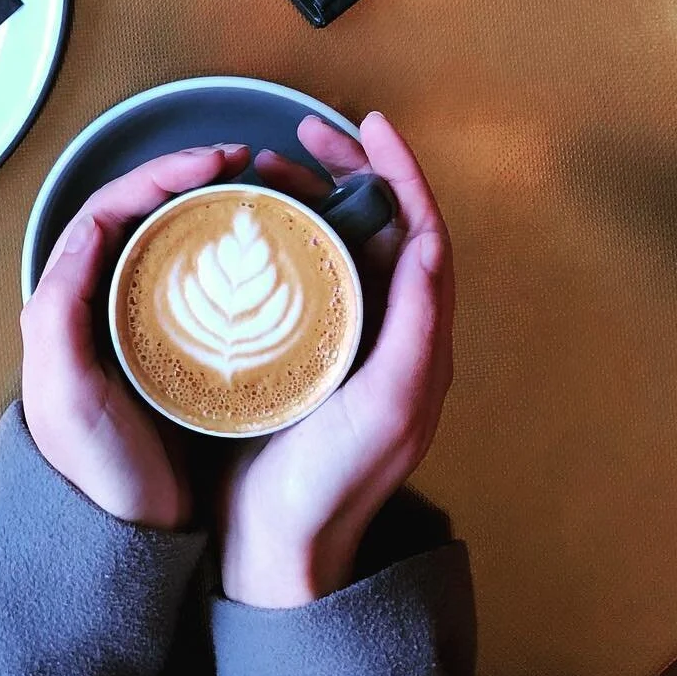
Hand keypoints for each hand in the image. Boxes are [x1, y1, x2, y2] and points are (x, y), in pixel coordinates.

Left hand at [21, 143, 251, 530]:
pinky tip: (258, 252)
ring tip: (255, 193)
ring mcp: (141, 324)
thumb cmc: (97, 472)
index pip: (112, 210)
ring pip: (172, 242)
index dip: (160, 174)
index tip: (212, 163)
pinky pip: (198, 282)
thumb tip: (86, 233)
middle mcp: (101, 303)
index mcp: (70, 301)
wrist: (130, 540)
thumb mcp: (65, 395)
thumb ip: (59, 315)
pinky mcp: (176, 347)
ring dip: (209, 208)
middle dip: (190, 177)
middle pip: (144, 214)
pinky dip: (225, 255)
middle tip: (242, 164)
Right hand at [218, 112, 454, 606]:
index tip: (366, 128)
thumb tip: (428, 242)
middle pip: (377, 229)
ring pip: (336, 248)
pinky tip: (248, 232)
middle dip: (349, 174)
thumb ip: (416, 326)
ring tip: (267, 174)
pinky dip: (281, 243)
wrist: (278, 547)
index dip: (400, 172)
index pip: (421, 232)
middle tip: (302, 139)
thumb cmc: (332, 485)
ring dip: (310, 202)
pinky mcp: (303, 354)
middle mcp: (387, 332)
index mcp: (418, 338)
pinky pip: (302, 279)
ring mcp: (344, 342)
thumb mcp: (388, 406)